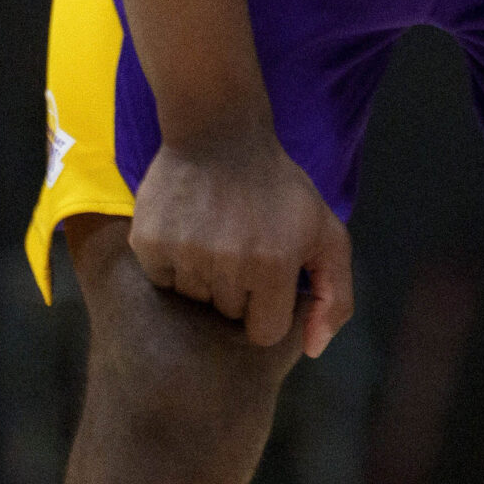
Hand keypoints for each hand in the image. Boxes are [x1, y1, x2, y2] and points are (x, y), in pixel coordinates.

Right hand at [128, 127, 353, 356]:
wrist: (220, 134)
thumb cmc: (278, 189)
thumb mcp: (326, 233)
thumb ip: (335, 294)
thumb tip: (315, 349)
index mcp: (275, 266)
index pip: (265, 332)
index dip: (269, 309)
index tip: (269, 280)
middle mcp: (228, 266)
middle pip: (229, 315)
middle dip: (239, 290)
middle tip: (242, 246)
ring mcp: (185, 254)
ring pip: (194, 301)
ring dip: (205, 277)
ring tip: (215, 236)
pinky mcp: (148, 243)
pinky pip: (161, 281)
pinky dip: (173, 263)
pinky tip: (189, 230)